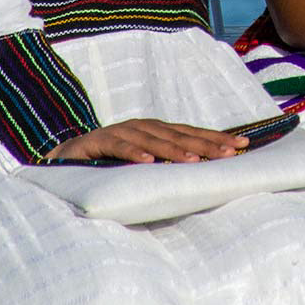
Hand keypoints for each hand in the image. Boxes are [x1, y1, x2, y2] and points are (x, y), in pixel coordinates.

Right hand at [46, 119, 248, 163]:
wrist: (62, 162)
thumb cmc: (108, 166)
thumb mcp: (142, 166)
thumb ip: (166, 168)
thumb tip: (204, 176)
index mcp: (154, 131)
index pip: (190, 133)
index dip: (215, 138)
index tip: (243, 145)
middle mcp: (139, 127)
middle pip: (177, 134)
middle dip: (204, 143)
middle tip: (229, 153)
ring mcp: (117, 132)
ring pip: (150, 139)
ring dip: (173, 149)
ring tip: (194, 161)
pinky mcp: (95, 142)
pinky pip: (117, 147)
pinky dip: (133, 153)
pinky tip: (147, 162)